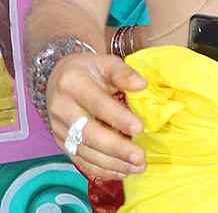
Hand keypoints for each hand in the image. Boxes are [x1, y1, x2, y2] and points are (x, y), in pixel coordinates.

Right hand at [47, 52, 146, 179]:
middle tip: (140, 157)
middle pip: (88, 133)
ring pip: (84, 151)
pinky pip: (79, 159)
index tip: (140, 129)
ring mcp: (58, 128)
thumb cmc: (90, 70)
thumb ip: (123, 74)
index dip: (118, 118)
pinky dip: (101, 168)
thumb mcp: (106, 63)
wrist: (59, 77)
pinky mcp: (61, 142)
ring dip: (112, 162)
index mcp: (73, 84)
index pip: (97, 104)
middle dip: (116, 148)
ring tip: (137, 167)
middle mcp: (61, 108)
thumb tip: (142, 85)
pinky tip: (122, 172)